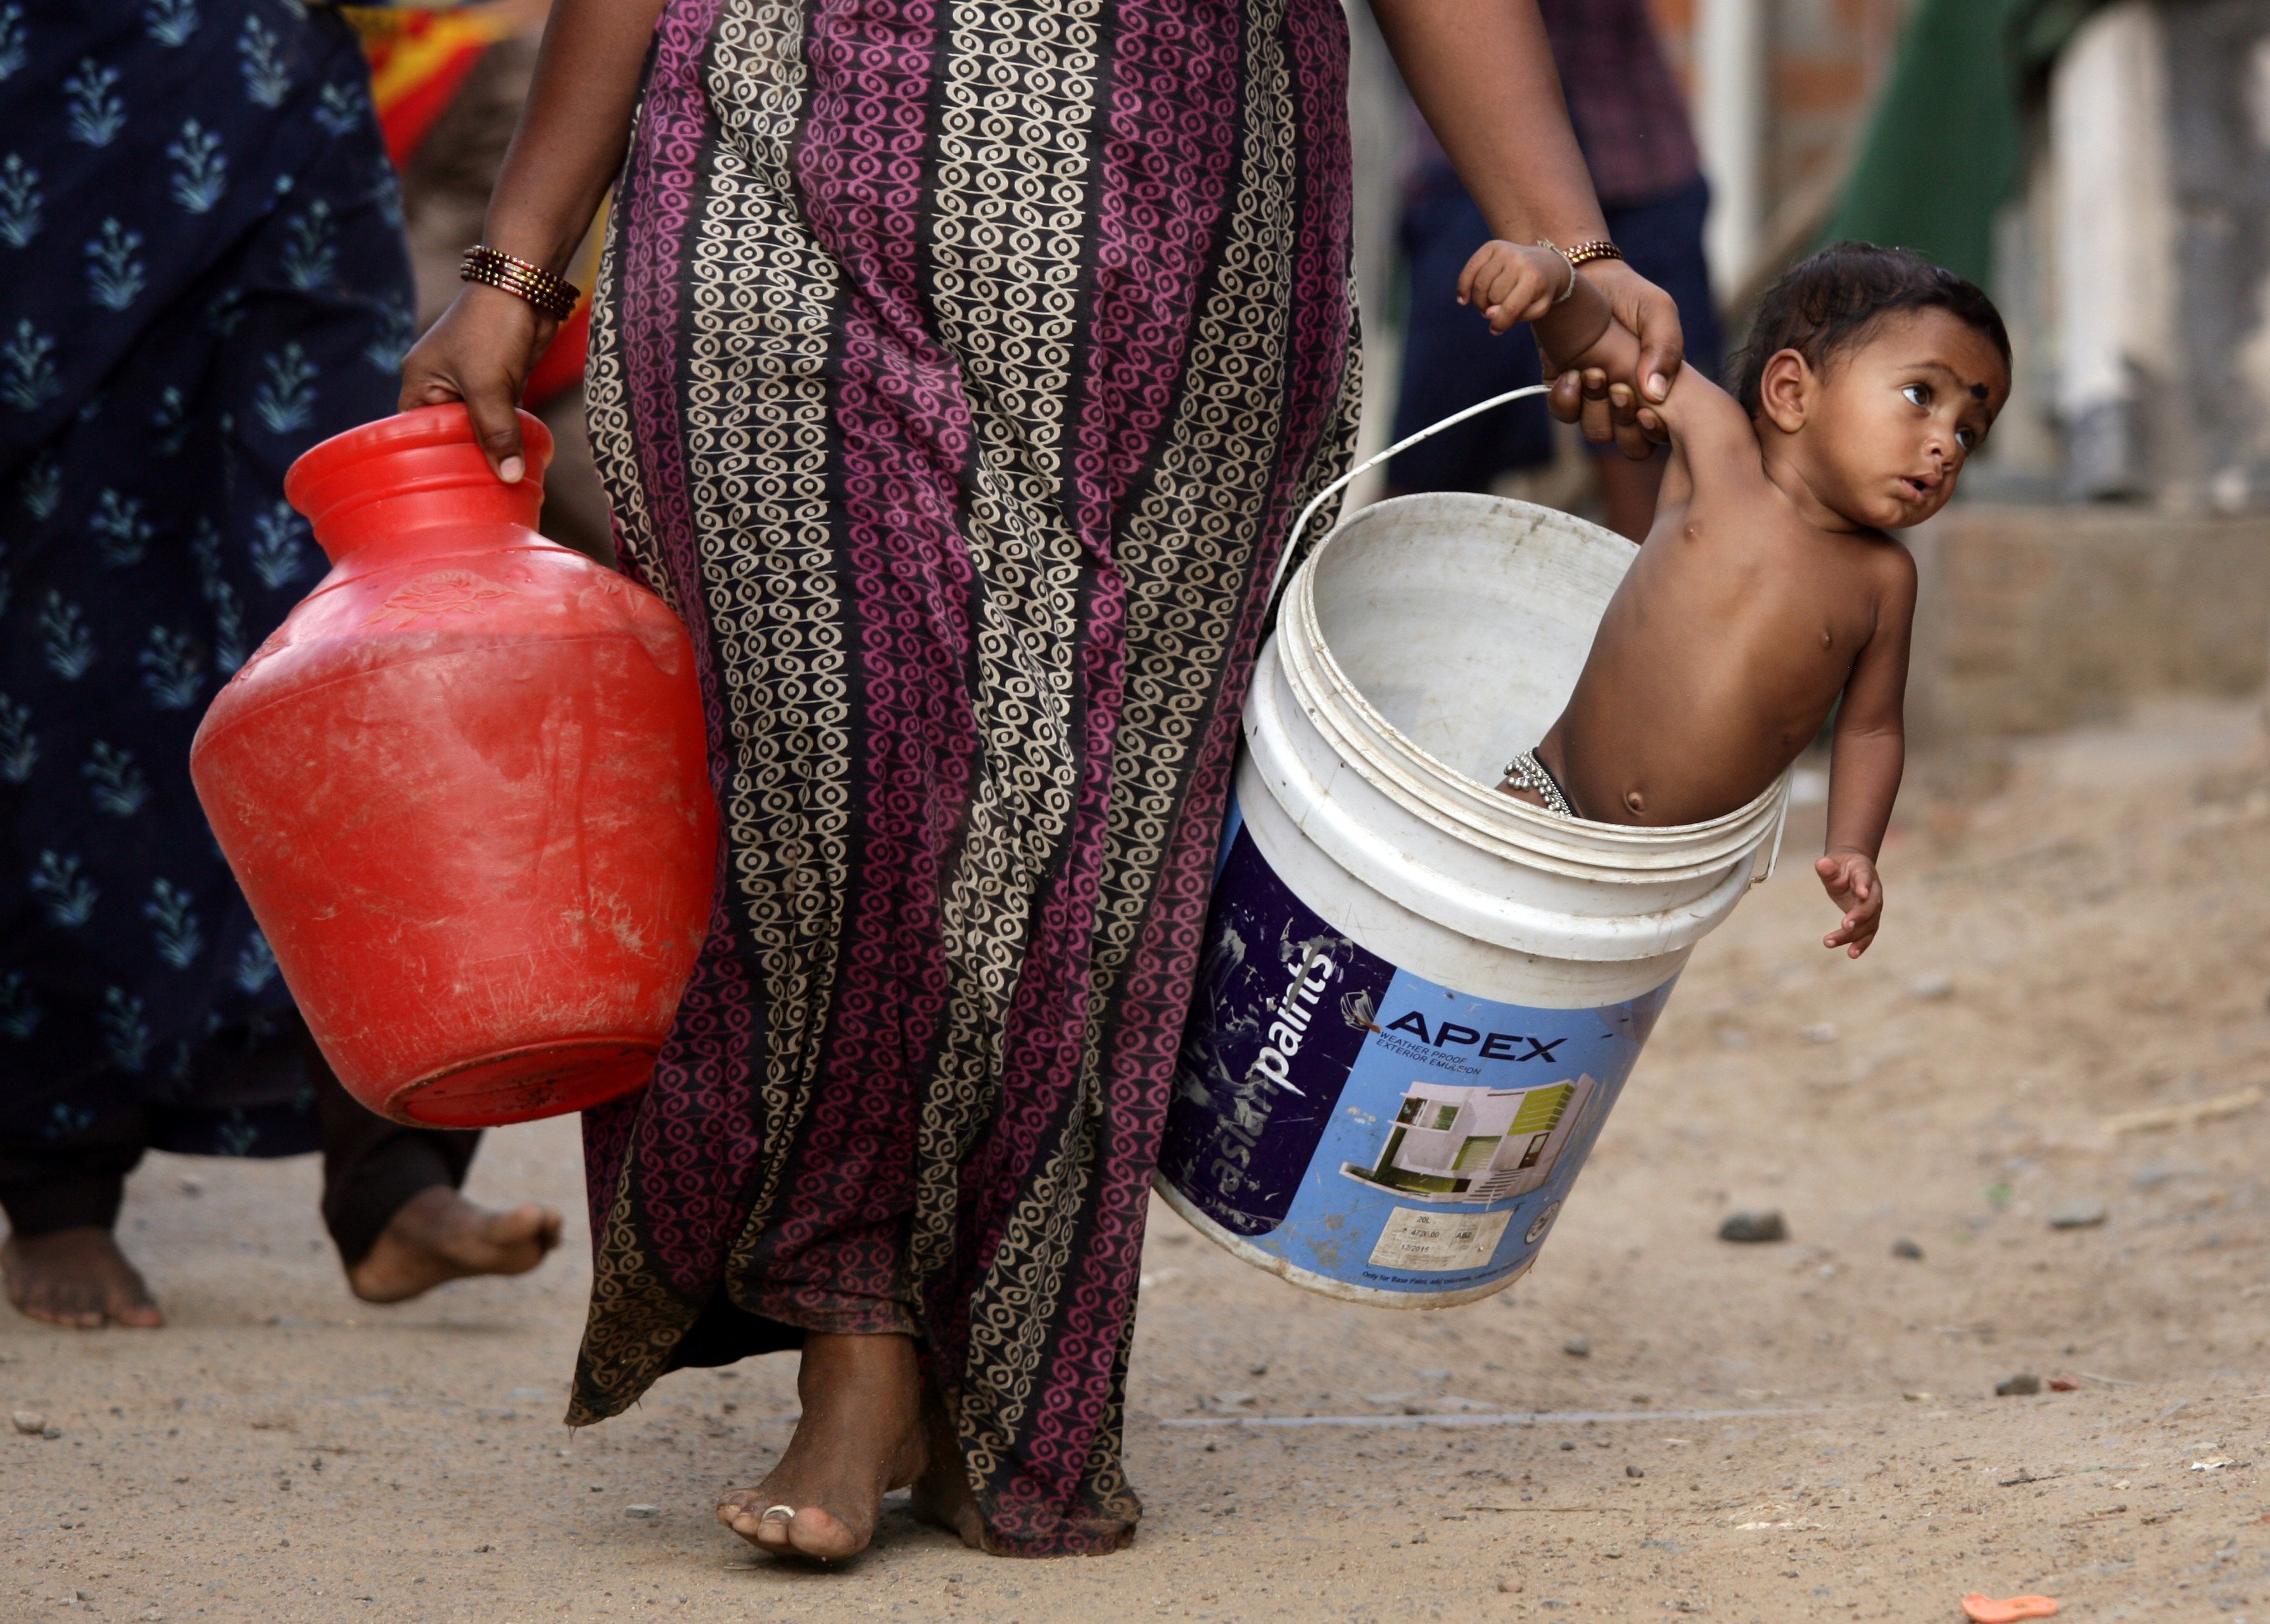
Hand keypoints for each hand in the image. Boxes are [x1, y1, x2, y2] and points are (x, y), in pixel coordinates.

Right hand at [398, 282, 555, 481]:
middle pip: (447, 434)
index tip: (444, 488)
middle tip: (478, 495)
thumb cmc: (493, 329)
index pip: (413, 431)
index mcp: (420, 382)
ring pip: (477, 428)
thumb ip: (497, 431)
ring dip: (491, 449)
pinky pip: (498, 418)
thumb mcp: (489, 386)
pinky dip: (507, 435)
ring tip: (499, 485)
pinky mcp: (497, 382)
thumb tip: (509, 476)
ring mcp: (469, 384)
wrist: (526, 290)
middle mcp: (439, 384)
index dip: (427, 459)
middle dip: (465, 458)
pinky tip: (518, 460)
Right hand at [1456, 240, 1570, 334]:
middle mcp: (1519, 261)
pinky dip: (1463, 286)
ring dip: (1480, 301)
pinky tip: (1463, 300)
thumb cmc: (1539, 290)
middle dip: (1492, 308)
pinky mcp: (1492, 246)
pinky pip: (1470, 270)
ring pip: (1480, 285)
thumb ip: (1516, 315)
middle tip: (1497, 310)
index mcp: (1534, 278)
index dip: (1500, 323)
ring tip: (1488, 303)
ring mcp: (1504, 251)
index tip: (1495, 330)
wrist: (1545, 262)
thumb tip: (1488, 313)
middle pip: (1493, 295)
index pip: (1510, 307)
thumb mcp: (1537, 307)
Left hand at [1546, 258, 1682, 458]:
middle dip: (1623, 422)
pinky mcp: (1566, 390)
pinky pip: (1565, 414)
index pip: (1662, 433)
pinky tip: (1570, 375)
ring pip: (1597, 433)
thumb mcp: (1658, 310)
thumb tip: (1656, 394)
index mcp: (1660, 389)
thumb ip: (1666, 347)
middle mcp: (1629, 402)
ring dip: (1594, 409)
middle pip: (1631, 445)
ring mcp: (1596, 399)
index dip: (1654, 433)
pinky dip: (1566, 400)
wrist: (1585, 277)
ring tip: (1593, 373)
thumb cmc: (1629, 294)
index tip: (1644, 412)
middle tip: (1617, 388)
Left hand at [1815, 850, 1883, 957]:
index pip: (1865, 878)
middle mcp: (1874, 891)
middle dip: (1859, 916)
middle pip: (1870, 906)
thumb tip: (1821, 864)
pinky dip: (1861, 944)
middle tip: (1845, 925)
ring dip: (1854, 936)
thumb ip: (1828, 867)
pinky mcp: (1869, 920)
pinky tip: (1852, 954)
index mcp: (1864, 872)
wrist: (1852, 870)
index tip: (1861, 893)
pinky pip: (1867, 934)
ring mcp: (1873, 907)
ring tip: (1831, 942)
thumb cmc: (1841, 867)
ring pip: (1868, 924)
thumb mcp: (1832, 863)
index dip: (1864, 885)